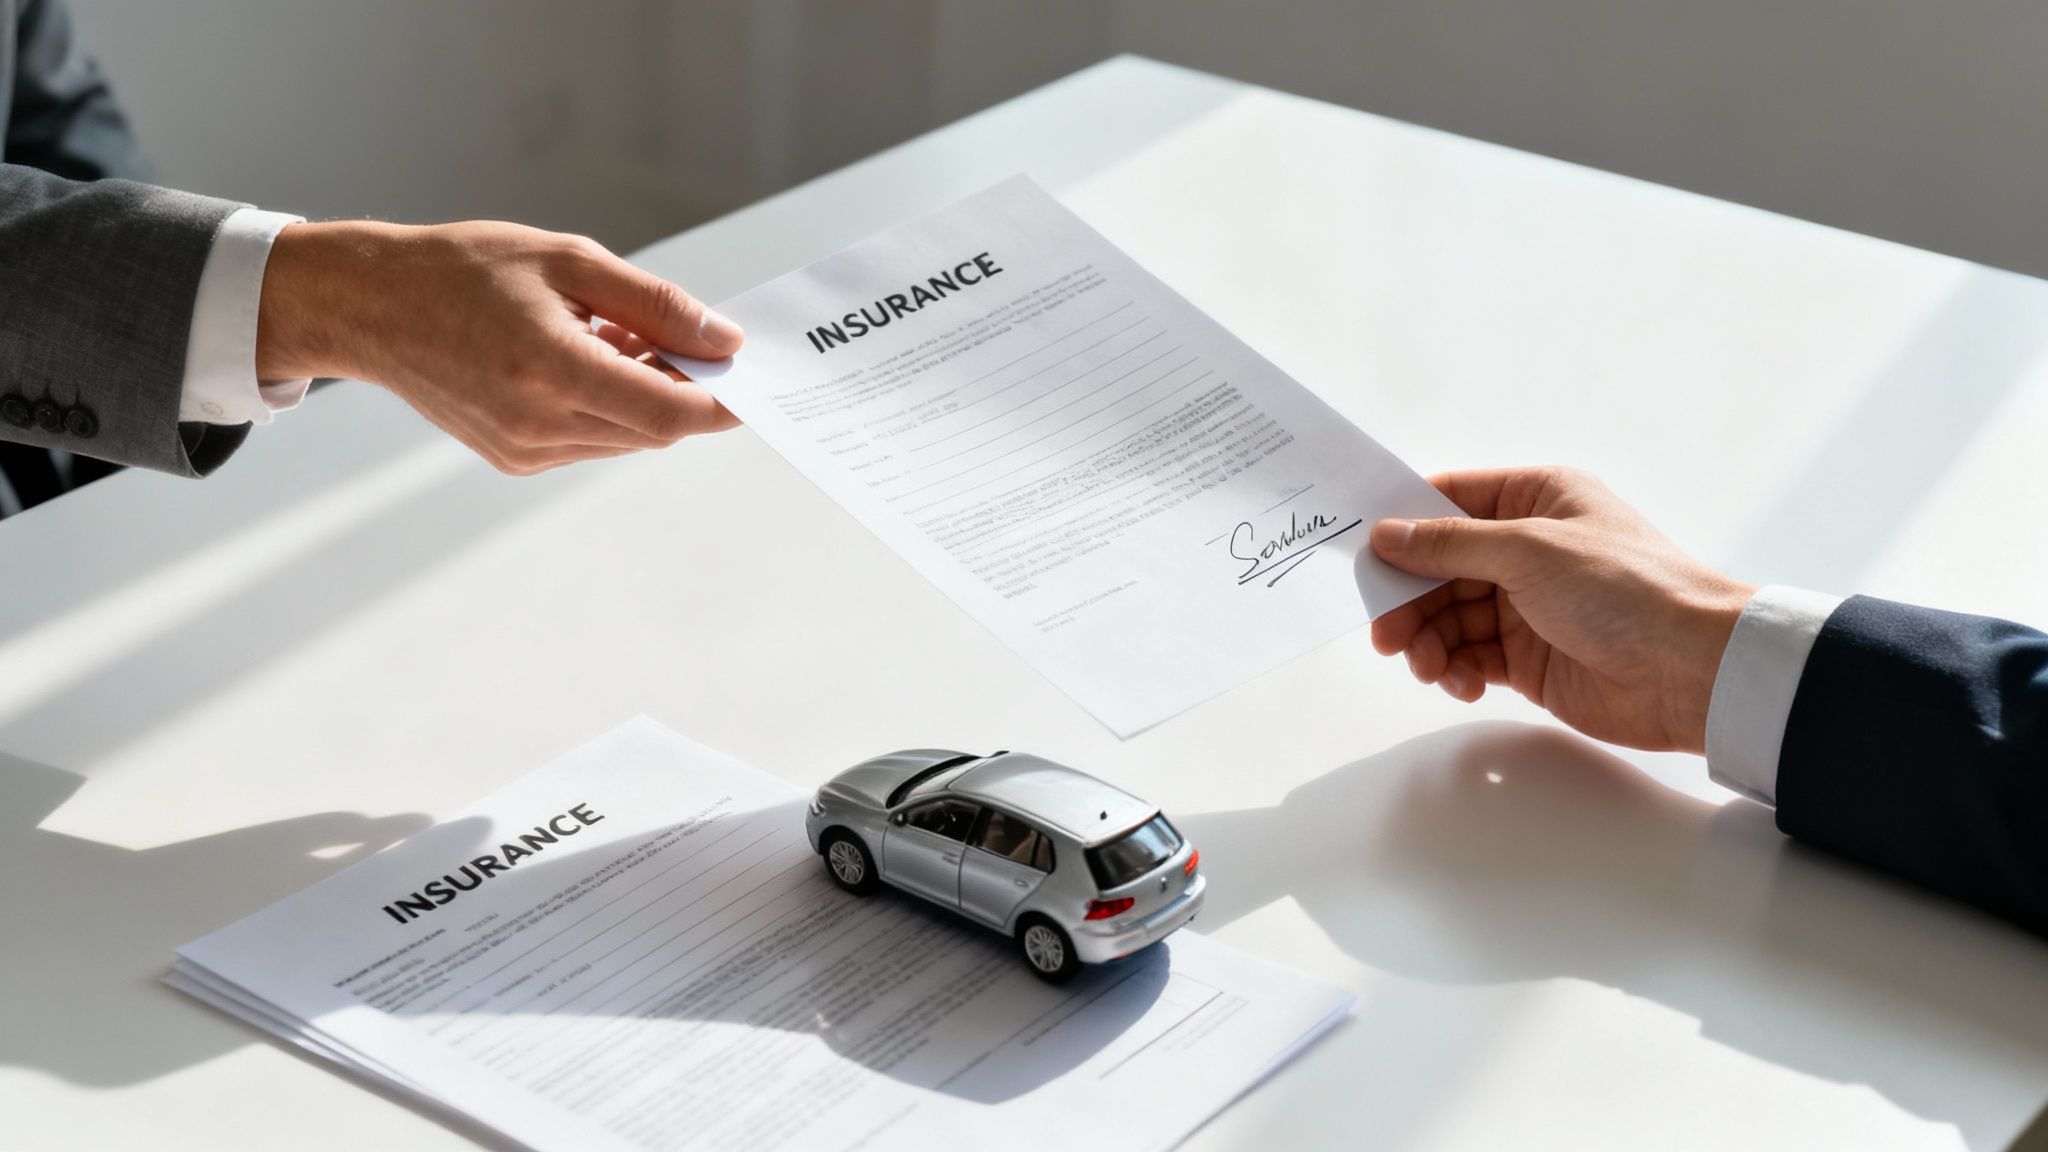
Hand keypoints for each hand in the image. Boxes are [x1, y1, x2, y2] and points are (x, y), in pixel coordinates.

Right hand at [256, 220, 742, 473]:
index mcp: (550, 369)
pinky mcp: (514, 459)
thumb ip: (654, 304)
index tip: (751, 382)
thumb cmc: (464, 270)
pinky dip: (609, 409)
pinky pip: (592, 442)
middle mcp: (537, 423)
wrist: (372, 306)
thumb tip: (722, 339)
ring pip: (627, 439)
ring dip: (645, 397)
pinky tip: (585, 360)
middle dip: (686, 391)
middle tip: (688, 338)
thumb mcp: (568, 262)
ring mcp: (523, 449)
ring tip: (615, 337)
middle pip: (654, 429)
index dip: (720, 403)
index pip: (668, 412)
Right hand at [1368, 467, 1755, 753]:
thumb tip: (1387, 534)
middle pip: (1440, 567)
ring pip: (1449, 617)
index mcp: (1537, 498)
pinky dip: (1456, 670)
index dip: (1404, 524)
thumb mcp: (1529, 550)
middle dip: (1409, 600)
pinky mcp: (1530, 658)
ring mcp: (1528, 605)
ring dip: (1428, 641)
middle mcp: (1529, 547)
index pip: (1451, 500)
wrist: (1692, 671)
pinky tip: (1462, 683)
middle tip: (1384, 634)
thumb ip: (1450, 544)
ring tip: (1428, 667)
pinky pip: (1471, 657)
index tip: (1361, 553)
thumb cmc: (1625, 589)